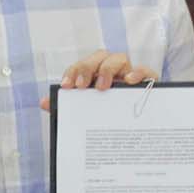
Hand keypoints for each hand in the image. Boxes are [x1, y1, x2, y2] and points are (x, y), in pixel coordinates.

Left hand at [38, 51, 155, 109]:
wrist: (137, 136)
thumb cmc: (108, 119)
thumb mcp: (86, 114)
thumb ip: (66, 107)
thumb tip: (44, 102)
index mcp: (96, 77)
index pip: (83, 66)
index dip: (73, 71)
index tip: (67, 86)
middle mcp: (113, 72)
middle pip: (100, 56)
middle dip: (87, 67)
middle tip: (81, 87)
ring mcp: (131, 75)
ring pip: (120, 58)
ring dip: (108, 69)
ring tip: (102, 87)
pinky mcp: (149, 83)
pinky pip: (147, 71)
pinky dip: (138, 72)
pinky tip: (130, 81)